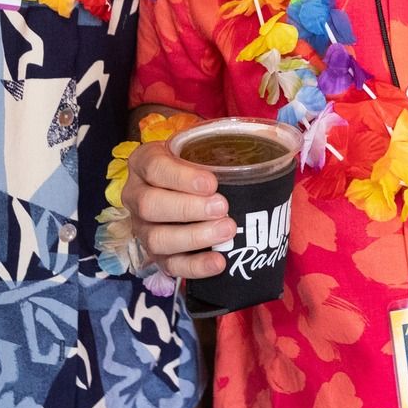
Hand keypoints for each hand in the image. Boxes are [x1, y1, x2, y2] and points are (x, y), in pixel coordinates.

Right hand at [123, 141, 232, 279]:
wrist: (183, 187)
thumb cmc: (194, 163)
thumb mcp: (198, 146)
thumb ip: (219, 144)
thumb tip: (271, 140)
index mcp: (143, 163)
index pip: (154, 168)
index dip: (181, 177)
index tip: (212, 183)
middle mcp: (135, 196)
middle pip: (151, 206)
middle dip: (189, 208)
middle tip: (223, 207)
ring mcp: (143, 229)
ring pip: (157, 239)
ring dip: (194, 237)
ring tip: (227, 231)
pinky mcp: (156, 255)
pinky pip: (171, 266)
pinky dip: (196, 266)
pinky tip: (219, 262)